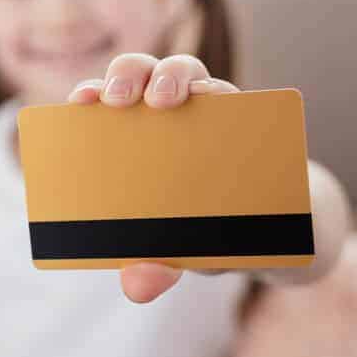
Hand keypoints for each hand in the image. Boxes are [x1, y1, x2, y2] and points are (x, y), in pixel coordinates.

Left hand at [67, 53, 238, 303]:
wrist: (276, 233)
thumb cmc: (203, 232)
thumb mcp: (179, 253)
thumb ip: (156, 266)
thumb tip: (137, 286)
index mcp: (134, 137)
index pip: (104, 102)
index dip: (91, 93)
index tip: (80, 101)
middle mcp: (167, 112)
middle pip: (140, 72)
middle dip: (127, 75)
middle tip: (119, 100)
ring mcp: (209, 110)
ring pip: (188, 71)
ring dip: (174, 75)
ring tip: (167, 99)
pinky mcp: (250, 120)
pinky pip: (239, 97)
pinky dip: (228, 96)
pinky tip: (223, 107)